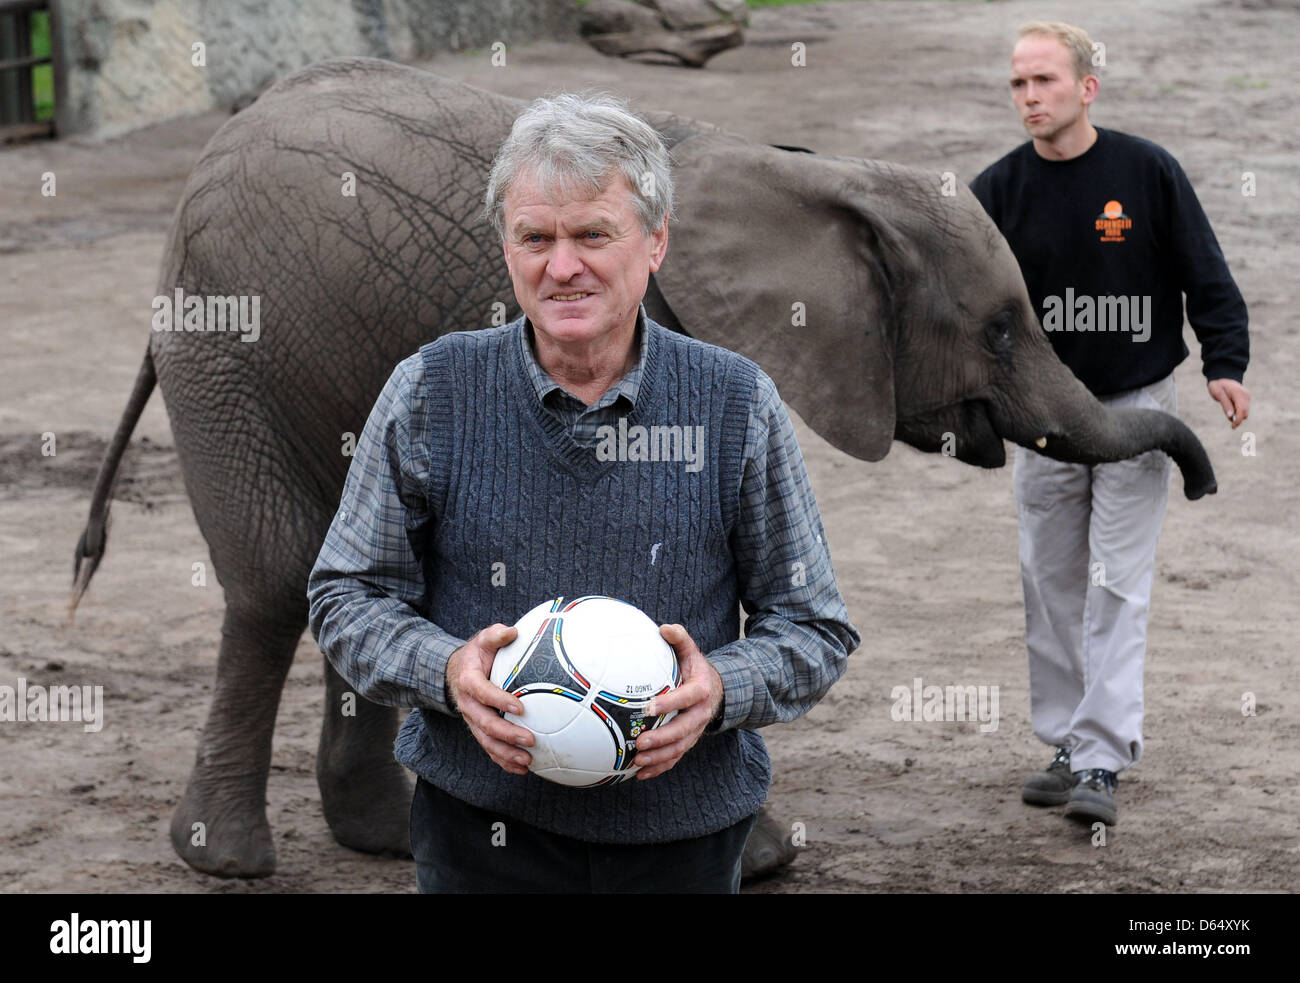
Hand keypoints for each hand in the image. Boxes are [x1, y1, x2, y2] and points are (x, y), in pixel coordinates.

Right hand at [446, 624, 533, 774]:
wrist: (458, 671)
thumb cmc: (478, 654)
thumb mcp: (484, 639)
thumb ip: (496, 635)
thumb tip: (512, 631)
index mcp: (469, 681)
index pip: (483, 692)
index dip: (499, 700)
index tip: (520, 707)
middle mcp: (468, 704)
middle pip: (485, 723)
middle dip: (507, 734)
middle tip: (530, 739)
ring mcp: (472, 720)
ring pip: (486, 741)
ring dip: (506, 753)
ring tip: (527, 761)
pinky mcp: (478, 730)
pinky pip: (490, 749)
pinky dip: (504, 761)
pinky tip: (522, 768)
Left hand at [632, 623, 723, 779]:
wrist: (716, 690)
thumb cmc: (695, 668)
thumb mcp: (691, 651)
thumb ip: (680, 639)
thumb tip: (664, 627)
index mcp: (701, 690)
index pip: (687, 698)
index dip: (670, 704)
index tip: (649, 707)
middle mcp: (700, 713)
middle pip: (683, 730)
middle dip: (662, 739)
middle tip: (640, 743)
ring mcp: (695, 731)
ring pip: (679, 748)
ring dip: (659, 758)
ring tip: (638, 762)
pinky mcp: (688, 741)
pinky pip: (675, 758)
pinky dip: (659, 768)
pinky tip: (640, 774)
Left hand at [1208, 378, 1250, 428]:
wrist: (1222, 377)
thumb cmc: (1218, 385)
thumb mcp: (1218, 394)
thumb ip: (1225, 405)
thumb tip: (1231, 416)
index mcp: (1239, 394)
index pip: (1242, 410)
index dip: (1238, 420)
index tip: (1233, 426)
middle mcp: (1246, 395)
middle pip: (1245, 412)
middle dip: (1238, 419)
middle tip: (1230, 423)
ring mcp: (1247, 396)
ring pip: (1245, 411)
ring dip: (1238, 415)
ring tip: (1227, 410)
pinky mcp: (1246, 398)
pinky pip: (1243, 408)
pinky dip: (1238, 411)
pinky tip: (1231, 408)